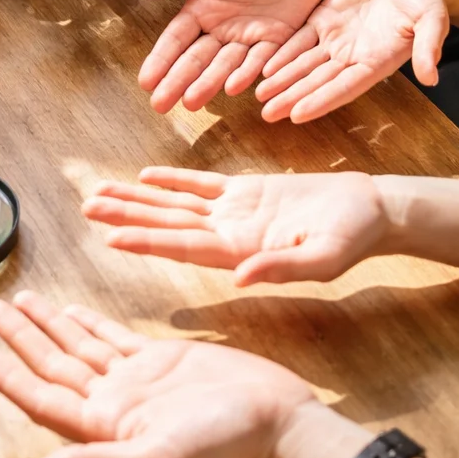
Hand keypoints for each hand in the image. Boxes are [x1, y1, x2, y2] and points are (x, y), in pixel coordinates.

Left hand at [0, 289, 317, 457]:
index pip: (43, 398)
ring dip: (49, 326)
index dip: (8, 377)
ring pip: (79, 347)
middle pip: (54, 366)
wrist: (274, 424)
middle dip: (20, 339)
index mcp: (104, 428)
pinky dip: (90, 322)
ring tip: (19, 303)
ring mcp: (135, 381)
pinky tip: (73, 311)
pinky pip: (113, 337)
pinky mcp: (161, 361)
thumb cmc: (221, 448)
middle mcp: (113, 404)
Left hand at [83, 167, 387, 284]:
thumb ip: (282, 270)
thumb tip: (242, 279)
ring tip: (100, 192)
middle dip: (127, 217)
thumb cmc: (352, 238)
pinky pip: (201, 187)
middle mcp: (229, 236)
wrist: (372, 212)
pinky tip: (146, 178)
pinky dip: (173, 182)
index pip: (183, 246)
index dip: (147, 241)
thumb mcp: (323, 260)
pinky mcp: (247, 193)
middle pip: (168, 225)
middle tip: (86, 207)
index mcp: (242, 253)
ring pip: (175, 206)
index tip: (110, 237)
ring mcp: (235, 215)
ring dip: (138, 200)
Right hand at [137, 0, 329, 112]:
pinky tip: (233, 87)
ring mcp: (249, 36)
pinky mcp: (278, 39)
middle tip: (160, 105)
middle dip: (177, 82)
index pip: (177, 38)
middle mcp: (222, 26)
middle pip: (196, 59)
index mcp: (203, 6)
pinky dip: (248, 73)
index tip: (146, 81)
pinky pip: (261, 60)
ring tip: (190, 102)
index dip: (162, 59)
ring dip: (208, 84)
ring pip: (225, 65)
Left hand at [257, 0, 447, 123]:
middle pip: (317, 82)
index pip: (344, 87)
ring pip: (304, 64)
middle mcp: (352, 57)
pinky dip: (283, 53)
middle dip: (292, 98)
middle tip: (266, 114)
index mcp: (377, 62)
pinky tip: (265, 66)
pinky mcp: (325, 20)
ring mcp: (336, 40)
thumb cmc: (427, 1)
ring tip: (259, 95)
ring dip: (282, 80)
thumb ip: (428, 47)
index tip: (297, 115)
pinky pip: (300, 39)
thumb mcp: (432, 21)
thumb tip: (432, 78)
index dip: (321, 101)